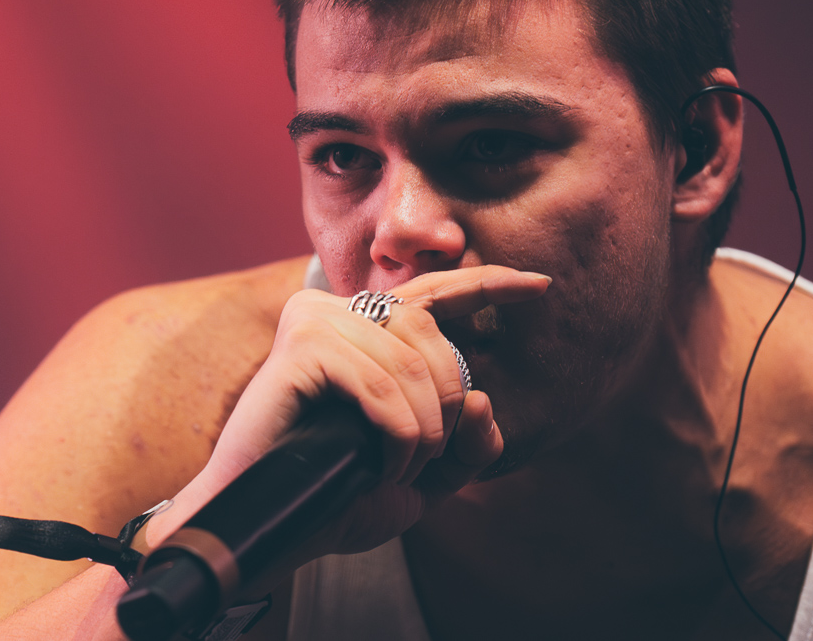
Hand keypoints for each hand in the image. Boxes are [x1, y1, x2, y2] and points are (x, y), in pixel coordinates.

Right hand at [145, 264, 550, 559]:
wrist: (271, 528)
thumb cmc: (335, 496)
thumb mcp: (422, 476)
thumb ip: (466, 444)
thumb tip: (483, 399)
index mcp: (362, 331)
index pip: (434, 294)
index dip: (488, 285)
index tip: (541, 284)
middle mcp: (335, 311)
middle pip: (432, 335)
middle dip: (447, 406)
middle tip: (424, 460)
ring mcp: (313, 321)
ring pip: (410, 365)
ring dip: (420, 434)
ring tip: (394, 470)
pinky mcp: (298, 348)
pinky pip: (381, 387)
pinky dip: (395, 436)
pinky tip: (378, 464)